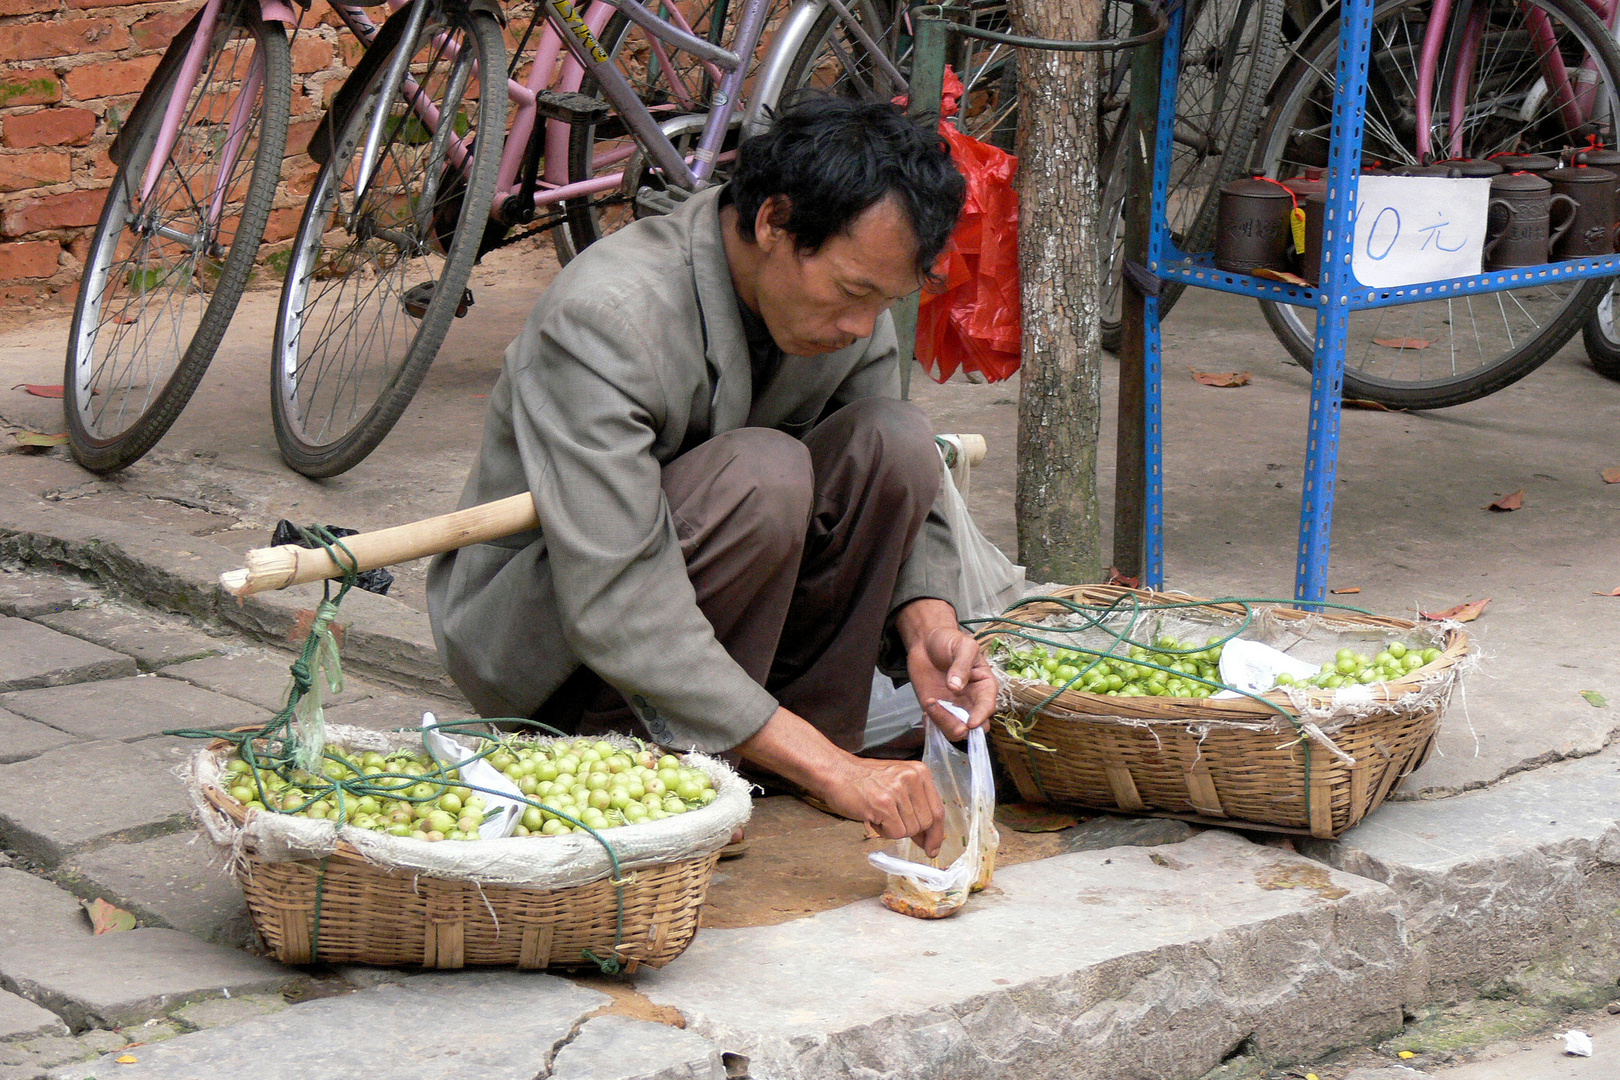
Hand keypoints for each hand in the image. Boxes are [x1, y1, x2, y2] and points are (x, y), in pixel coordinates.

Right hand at [737, 707, 947, 855]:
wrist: (837, 773)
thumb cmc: (865, 781)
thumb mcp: (898, 786)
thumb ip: (916, 807)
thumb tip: (929, 839)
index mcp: (920, 772)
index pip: (938, 809)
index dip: (937, 833)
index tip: (933, 848)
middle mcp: (912, 779)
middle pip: (927, 822)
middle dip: (912, 832)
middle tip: (894, 826)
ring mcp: (898, 791)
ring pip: (911, 830)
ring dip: (895, 830)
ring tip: (880, 815)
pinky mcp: (884, 804)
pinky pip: (896, 833)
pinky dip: (885, 832)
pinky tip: (874, 818)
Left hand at [896, 599, 995, 739]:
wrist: (926, 641)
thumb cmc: (950, 641)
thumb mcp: (963, 646)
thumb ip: (962, 664)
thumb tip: (955, 687)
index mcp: (985, 686)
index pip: (988, 706)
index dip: (981, 716)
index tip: (971, 723)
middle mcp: (972, 702)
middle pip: (976, 727)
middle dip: (965, 728)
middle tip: (951, 720)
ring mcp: (954, 708)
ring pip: (956, 730)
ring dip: (945, 724)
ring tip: (931, 703)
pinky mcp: (937, 710)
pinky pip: (938, 725)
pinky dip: (933, 721)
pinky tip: (927, 704)